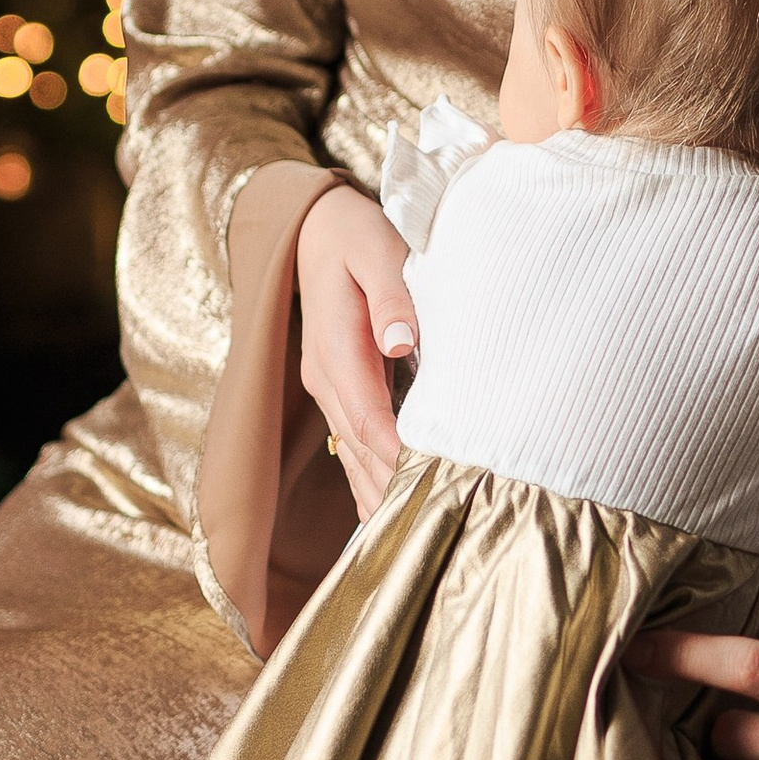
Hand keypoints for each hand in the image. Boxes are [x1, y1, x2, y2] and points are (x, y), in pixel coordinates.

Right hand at [296, 186, 416, 517]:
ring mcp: (327, 388)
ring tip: (417, 530)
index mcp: (335, 347)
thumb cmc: (357, 237)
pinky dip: (368, 479)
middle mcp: (324, 377)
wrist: (318, 230)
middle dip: (396, 484)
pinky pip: (351, 445)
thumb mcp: (378, 250)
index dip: (400, 453)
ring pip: (353, 454)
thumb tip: (399, 342)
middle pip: (361, 447)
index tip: (436, 480)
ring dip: (380, 491)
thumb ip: (393, 295)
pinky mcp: (336, 391)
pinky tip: (387, 513)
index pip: (369, 417)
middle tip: (440, 520)